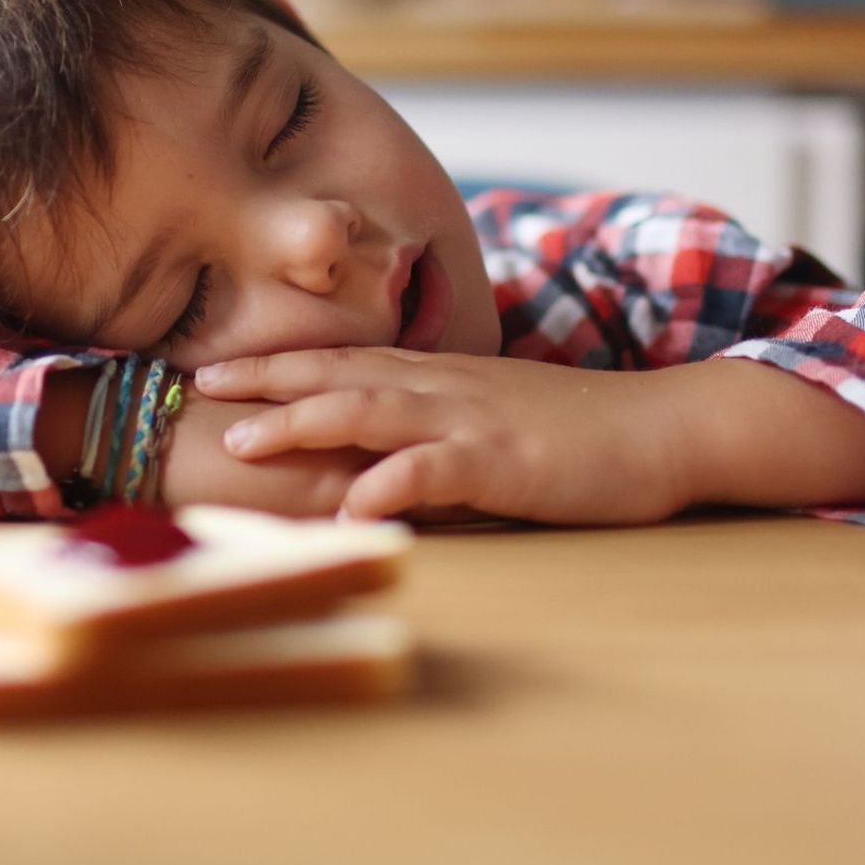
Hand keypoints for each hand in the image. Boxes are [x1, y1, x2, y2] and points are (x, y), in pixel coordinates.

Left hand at [193, 348, 696, 524]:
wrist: (666, 428)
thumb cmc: (580, 433)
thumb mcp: (495, 423)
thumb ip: (435, 434)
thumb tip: (378, 464)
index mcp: (439, 377)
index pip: (342, 361)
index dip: (276, 363)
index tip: (214, 368)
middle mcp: (444, 387)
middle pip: (337, 373)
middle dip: (263, 378)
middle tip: (198, 383)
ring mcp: (473, 420)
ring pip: (370, 410)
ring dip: (301, 422)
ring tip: (241, 442)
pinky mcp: (506, 462)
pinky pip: (437, 469)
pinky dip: (390, 483)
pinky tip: (352, 504)